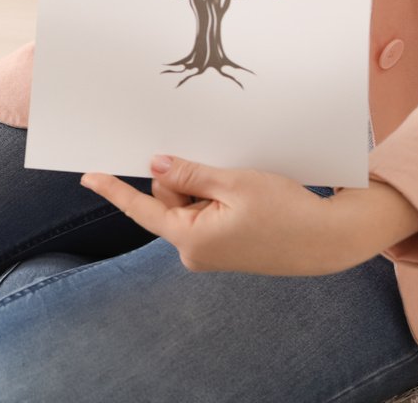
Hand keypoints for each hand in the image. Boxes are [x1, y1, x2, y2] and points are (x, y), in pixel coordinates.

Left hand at [81, 156, 417, 275]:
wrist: (330, 239)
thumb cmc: (288, 211)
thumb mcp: (234, 183)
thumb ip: (189, 174)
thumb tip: (154, 166)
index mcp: (190, 238)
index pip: (141, 209)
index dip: (114, 189)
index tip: (87, 175)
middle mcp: (193, 251)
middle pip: (166, 200)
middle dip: (183, 178)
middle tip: (219, 171)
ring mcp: (207, 251)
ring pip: (185, 203)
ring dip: (203, 186)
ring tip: (240, 185)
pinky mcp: (222, 247)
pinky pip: (203, 213)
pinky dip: (213, 197)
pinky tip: (241, 194)